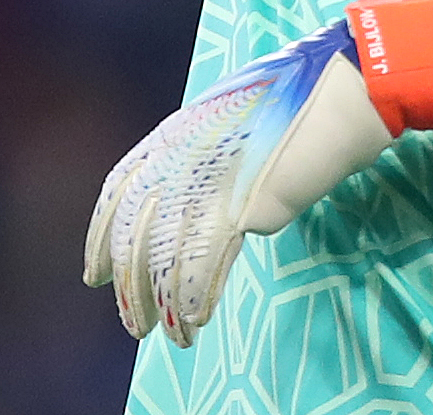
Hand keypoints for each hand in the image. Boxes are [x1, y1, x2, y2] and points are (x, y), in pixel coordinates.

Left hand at [83, 21, 387, 346]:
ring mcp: (205, 183)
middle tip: (132, 323)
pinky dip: (194, 298)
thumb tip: (202, 199)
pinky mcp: (238, 208)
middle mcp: (178, 157)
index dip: (101, 237)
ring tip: (172, 338)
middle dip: (129, 286)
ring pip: (163, 258)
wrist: (338, 94)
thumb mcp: (234, 120)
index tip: (94, 274)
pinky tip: (196, 321)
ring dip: (162, 306)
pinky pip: (202, 265)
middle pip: (133, 234)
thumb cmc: (298, 102)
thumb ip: (209, 157)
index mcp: (173, 132)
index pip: (117, 190)